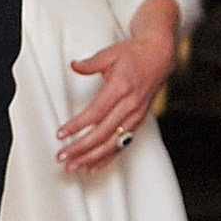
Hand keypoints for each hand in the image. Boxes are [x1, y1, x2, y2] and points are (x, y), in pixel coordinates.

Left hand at [58, 0, 178, 174]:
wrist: (159, 56)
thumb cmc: (134, 54)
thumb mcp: (110, 53)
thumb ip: (90, 63)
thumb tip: (74, 66)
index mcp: (121, 87)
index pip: (96, 112)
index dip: (77, 125)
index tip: (62, 133)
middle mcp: (130, 105)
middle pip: (102, 133)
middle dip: (81, 148)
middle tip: (63, 156)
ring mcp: (135, 116)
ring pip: (112, 143)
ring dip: (92, 158)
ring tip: (74, 166)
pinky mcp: (138, 122)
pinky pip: (121, 144)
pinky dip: (107, 158)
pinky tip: (93, 166)